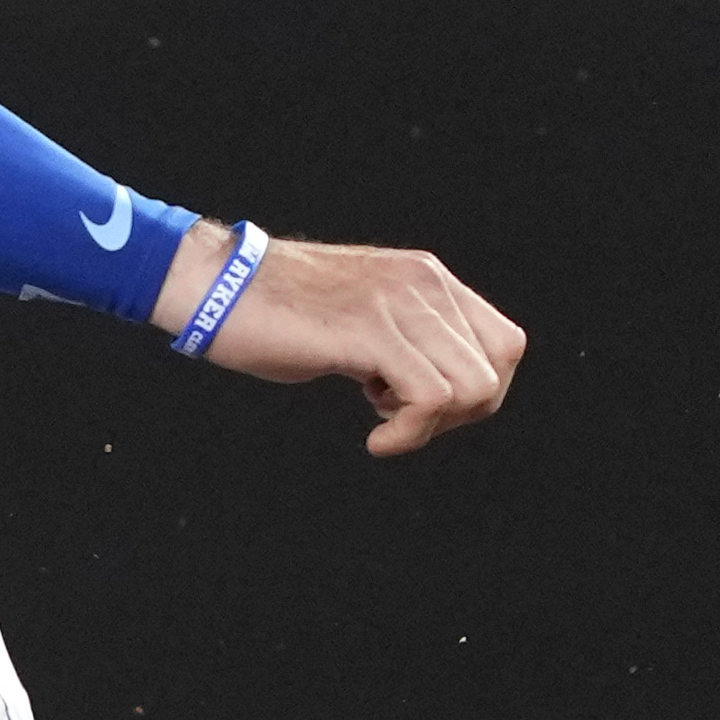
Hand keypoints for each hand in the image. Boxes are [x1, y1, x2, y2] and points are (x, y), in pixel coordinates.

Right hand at [152, 220, 524, 456]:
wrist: (215, 286)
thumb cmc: (272, 313)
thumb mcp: (359, 318)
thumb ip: (401, 339)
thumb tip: (430, 389)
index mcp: (427, 278)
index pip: (504, 343)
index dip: (477, 391)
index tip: (422, 408)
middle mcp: (424, 284)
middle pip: (497, 368)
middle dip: (460, 416)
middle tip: (404, 422)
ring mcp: (399, 305)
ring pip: (472, 387)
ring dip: (432, 428)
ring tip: (384, 426)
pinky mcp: (370, 332)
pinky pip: (431, 397)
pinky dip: (410, 435)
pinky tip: (376, 441)